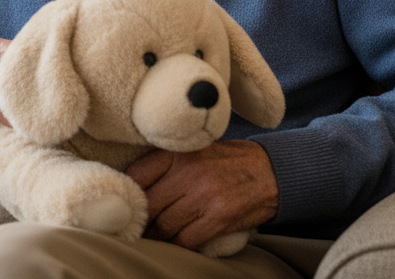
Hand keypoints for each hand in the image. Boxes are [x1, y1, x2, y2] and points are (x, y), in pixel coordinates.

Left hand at [125, 140, 278, 250]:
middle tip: (133, 227)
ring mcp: (204, 197)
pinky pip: (186, 240)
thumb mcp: (195, 150)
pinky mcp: (218, 219)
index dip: (127, 193)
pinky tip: (175, 243)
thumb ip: (166, 164)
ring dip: (156, 236)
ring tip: (151, 238)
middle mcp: (189, 173)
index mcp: (179, 153)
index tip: (122, 203)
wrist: (272, 171)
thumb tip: (132, 184)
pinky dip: (177, 245)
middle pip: (149, 204)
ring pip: (164, 226)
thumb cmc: (228, 162)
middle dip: (139, 220)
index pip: (137, 174)